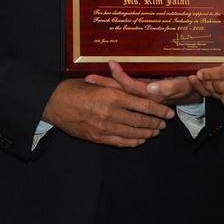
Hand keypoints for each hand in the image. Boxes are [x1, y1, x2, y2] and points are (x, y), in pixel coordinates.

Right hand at [42, 78, 174, 146]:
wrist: (53, 104)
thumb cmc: (75, 88)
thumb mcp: (99, 81)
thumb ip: (119, 84)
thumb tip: (139, 82)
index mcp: (113, 96)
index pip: (144, 105)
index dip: (159, 110)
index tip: (169, 112)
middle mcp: (111, 113)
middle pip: (141, 121)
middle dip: (156, 123)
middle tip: (165, 124)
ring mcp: (104, 128)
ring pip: (133, 133)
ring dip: (147, 133)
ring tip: (156, 132)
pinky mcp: (97, 138)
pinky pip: (120, 142)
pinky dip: (133, 141)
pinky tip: (140, 140)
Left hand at [84, 62, 203, 105]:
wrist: (193, 91)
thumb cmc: (189, 85)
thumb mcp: (183, 84)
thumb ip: (169, 86)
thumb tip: (150, 87)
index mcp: (151, 94)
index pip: (132, 86)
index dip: (121, 76)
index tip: (111, 63)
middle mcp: (144, 94)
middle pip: (120, 91)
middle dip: (104, 85)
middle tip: (87, 78)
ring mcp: (142, 92)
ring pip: (121, 90)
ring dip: (105, 85)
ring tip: (89, 79)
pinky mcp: (143, 90)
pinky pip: (125, 90)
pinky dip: (114, 86)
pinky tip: (102, 83)